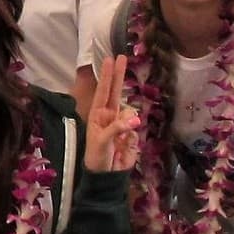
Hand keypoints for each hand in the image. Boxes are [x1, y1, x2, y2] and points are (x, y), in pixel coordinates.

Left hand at [84, 53, 139, 171]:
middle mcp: (110, 115)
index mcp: (97, 114)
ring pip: (130, 113)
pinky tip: (124, 147)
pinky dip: (132, 137)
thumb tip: (133, 120)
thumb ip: (117, 128)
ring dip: (127, 123)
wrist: (107, 176)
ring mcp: (122, 124)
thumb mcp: (102, 142)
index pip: (103, 91)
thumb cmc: (97, 157)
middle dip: (118, 75)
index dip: (107, 75)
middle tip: (121, 56)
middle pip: (116, 91)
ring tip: (120, 140)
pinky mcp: (132, 134)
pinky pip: (136, 129)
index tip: (108, 59)